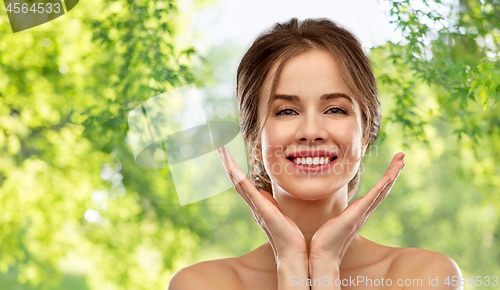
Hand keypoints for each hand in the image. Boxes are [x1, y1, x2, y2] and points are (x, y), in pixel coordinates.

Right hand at [217, 146, 307, 264]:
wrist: (293, 252)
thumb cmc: (289, 235)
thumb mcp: (280, 214)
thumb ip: (271, 203)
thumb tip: (264, 193)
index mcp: (258, 205)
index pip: (244, 184)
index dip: (236, 170)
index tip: (229, 156)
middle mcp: (253, 205)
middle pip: (237, 181)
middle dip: (228, 164)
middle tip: (220, 149)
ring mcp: (256, 207)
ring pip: (239, 183)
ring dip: (230, 167)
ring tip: (222, 151)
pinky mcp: (262, 209)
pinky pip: (247, 191)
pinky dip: (239, 178)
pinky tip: (232, 167)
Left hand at [309, 152, 405, 265]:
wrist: (323, 255)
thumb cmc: (326, 239)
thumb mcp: (335, 220)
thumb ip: (340, 215)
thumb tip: (334, 210)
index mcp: (360, 210)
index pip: (378, 190)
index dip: (387, 177)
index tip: (394, 164)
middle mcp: (365, 211)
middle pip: (384, 187)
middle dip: (394, 171)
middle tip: (402, 156)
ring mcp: (362, 213)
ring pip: (382, 190)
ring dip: (392, 174)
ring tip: (401, 159)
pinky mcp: (356, 215)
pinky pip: (372, 198)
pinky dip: (382, 186)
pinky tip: (389, 176)